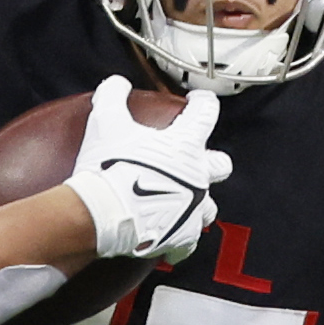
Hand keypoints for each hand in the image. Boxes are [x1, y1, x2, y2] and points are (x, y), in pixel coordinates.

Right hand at [68, 76, 228, 263]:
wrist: (102, 214)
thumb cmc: (108, 166)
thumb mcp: (105, 122)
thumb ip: (113, 97)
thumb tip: (116, 83)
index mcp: (185, 144)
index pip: (206, 114)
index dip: (203, 103)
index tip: (198, 102)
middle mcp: (197, 176)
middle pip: (221, 164)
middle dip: (211, 161)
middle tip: (195, 159)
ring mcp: (193, 208)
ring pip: (210, 206)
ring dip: (199, 201)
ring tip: (183, 201)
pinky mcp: (182, 236)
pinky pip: (189, 242)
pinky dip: (181, 239)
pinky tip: (172, 237)